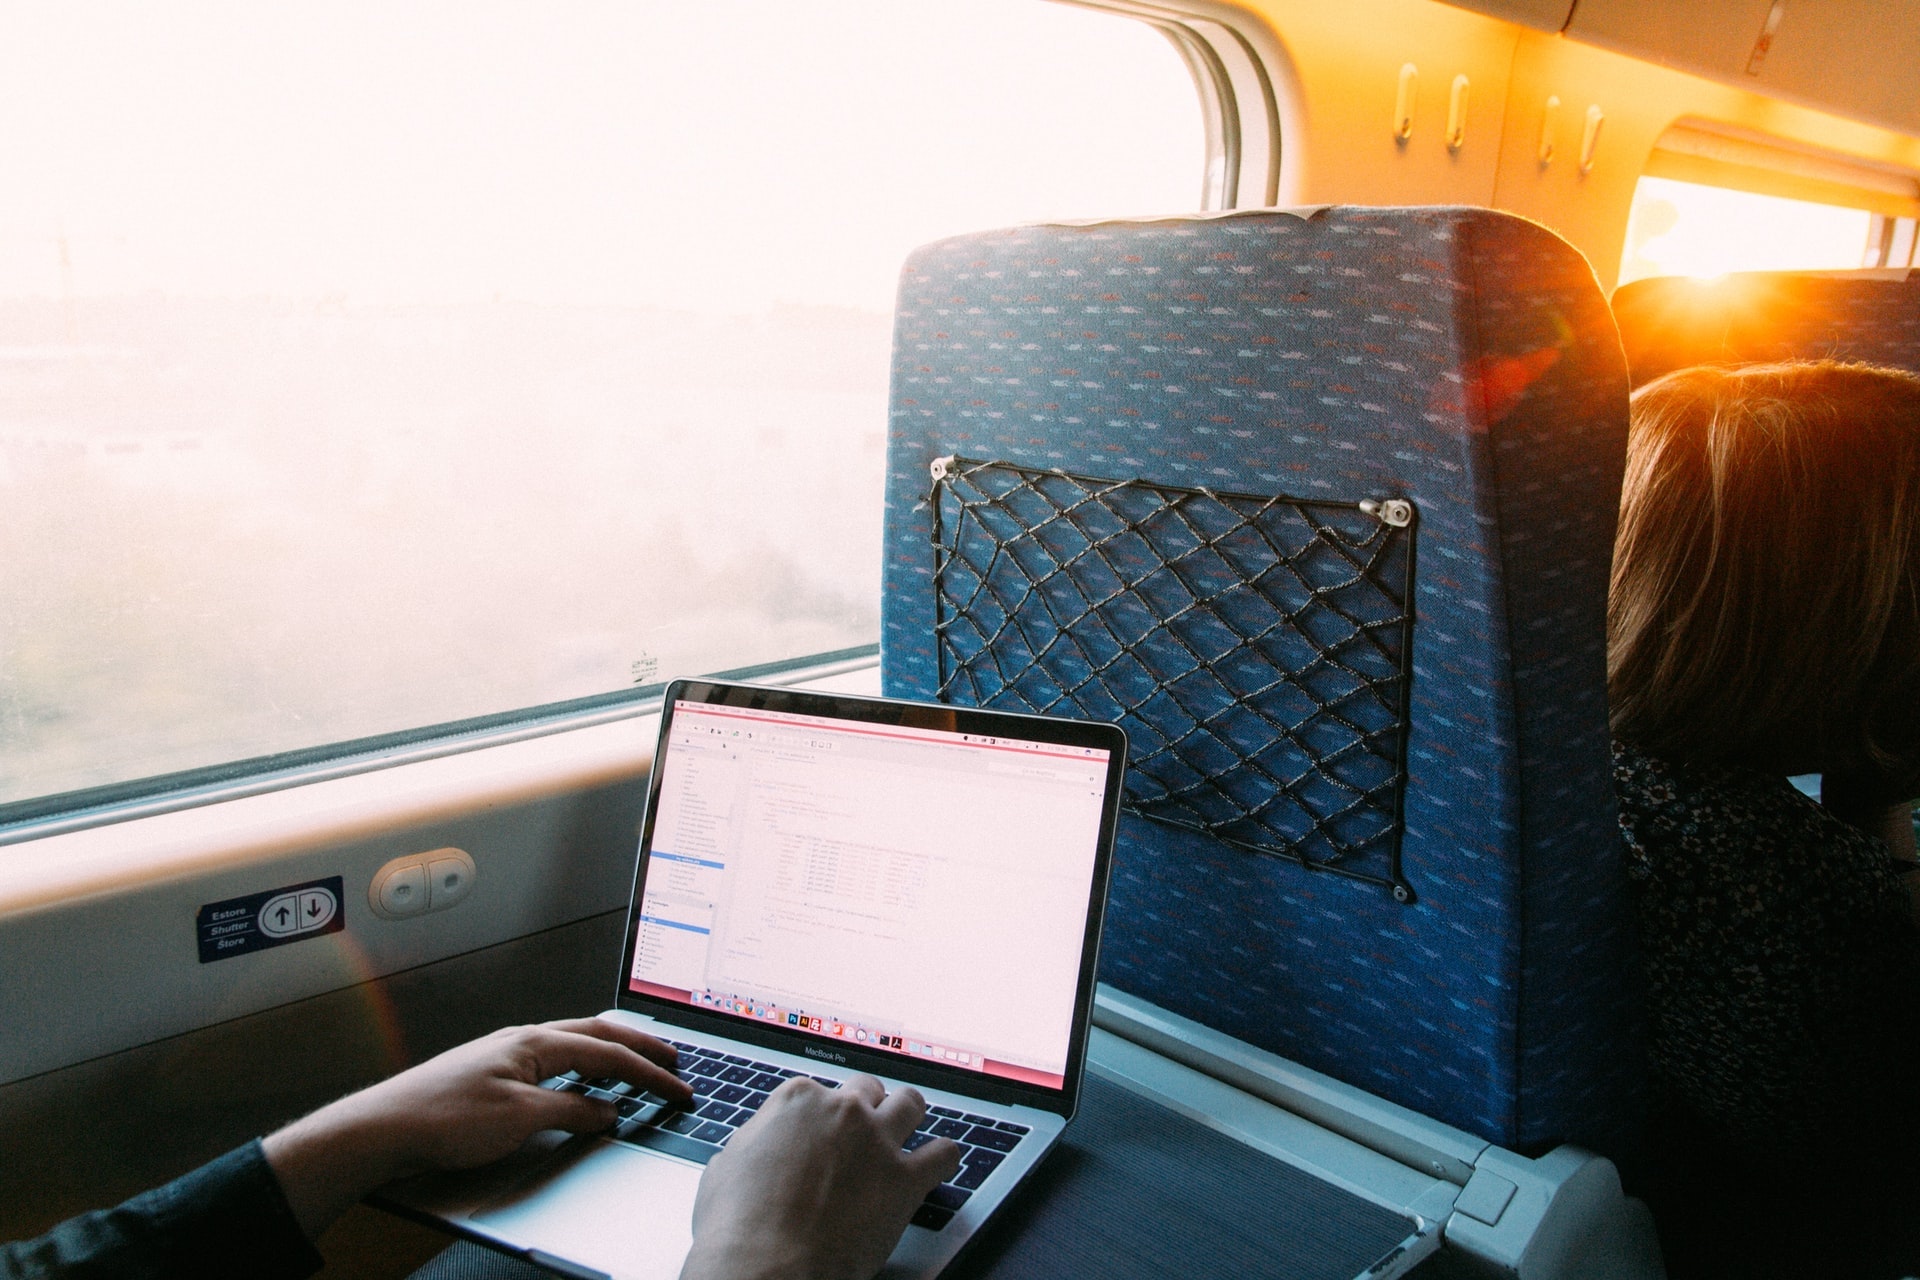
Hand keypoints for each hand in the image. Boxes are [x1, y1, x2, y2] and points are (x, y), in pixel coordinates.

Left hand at [263, 1017, 691, 1239]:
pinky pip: (553, 1065)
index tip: (679, 1088)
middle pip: (596, 1035)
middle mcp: (523, 1041)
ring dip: (611, 1055)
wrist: (383, 1129)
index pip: (608, 1053)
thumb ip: (571, 1110)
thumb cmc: (442, 1119)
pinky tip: (582, 1087)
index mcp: (535, 1042)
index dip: (649, 1072)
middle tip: (674, 1060)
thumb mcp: (519, 1120)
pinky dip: (582, 1071)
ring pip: (573, 1047)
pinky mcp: (492, 1077)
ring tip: (639, 1066)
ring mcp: (506, 1056)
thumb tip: (607, 1110)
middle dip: (640, 1048)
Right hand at [680, 1075, 961, 1279]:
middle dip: (865, 1110)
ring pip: (911, 1104)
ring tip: (906, 1133)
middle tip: (860, 1135)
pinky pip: (945, 1153)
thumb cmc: (736, 1228)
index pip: (819, 1091)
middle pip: (867, 1091)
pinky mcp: (905, 1179)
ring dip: (908, 1117)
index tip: (820, 1135)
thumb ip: (753, 1144)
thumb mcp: (724, 1169)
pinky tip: (938, 1164)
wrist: (766, 1268)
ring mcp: (877, 1141)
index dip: (819, 1117)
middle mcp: (842, 1110)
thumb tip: (758, 1148)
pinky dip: (943, 1158)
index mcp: (796, 1100)